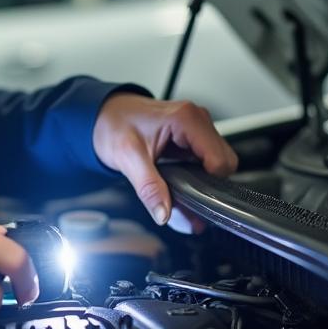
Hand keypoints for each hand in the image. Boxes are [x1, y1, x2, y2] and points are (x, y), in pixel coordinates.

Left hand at [92, 93, 237, 226]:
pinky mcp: (192, 136)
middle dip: (209, 185)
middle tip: (186, 200)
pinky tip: (180, 183)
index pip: (220, 161)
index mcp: (186, 119)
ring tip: (180, 193)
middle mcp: (196, 119)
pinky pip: (206, 160)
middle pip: (225, 162)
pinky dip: (198, 175)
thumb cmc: (113, 124)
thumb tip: (163, 213)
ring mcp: (196, 127)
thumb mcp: (127, 157)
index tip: (194, 198)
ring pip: (218, 162)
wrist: (102, 115)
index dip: (210, 183)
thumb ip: (148, 187)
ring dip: (203, 181)